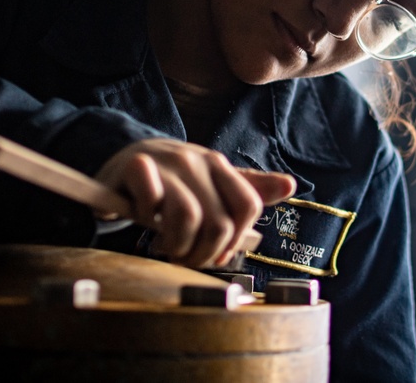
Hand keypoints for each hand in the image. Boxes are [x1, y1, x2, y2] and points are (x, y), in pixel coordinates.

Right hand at [94, 138, 295, 267]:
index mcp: (219, 165)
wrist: (124, 157)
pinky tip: (141, 216)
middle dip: (203, 254)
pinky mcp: (136, 165)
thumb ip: (248, 189)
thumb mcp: (211, 183)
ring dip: (176, 245)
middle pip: (219, 224)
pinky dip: (144, 217)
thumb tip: (290, 185)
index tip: (216, 254)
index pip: (248, 206)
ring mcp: (167, 162)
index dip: (235, 241)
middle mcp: (196, 160)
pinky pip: (150, 200)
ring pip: (188, 217)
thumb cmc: (173, 180)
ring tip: (167, 247)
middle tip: (185, 257)